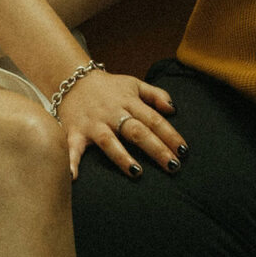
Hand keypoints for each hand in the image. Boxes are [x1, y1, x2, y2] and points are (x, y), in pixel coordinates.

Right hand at [56, 68, 186, 181]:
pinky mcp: (74, 132)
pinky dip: (71, 161)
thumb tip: (173, 109)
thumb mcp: (134, 84)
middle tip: (174, 166)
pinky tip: (74, 177)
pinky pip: (72, 147)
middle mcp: (112, 113)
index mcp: (128, 102)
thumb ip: (155, 95)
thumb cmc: (108, 87)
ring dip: (122, 157)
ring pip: (109, 141)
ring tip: (137, 173)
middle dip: (156, 149)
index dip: (170, 135)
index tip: (184, 151)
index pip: (154, 119)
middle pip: (137, 131)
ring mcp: (93, 123)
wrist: (72, 79)